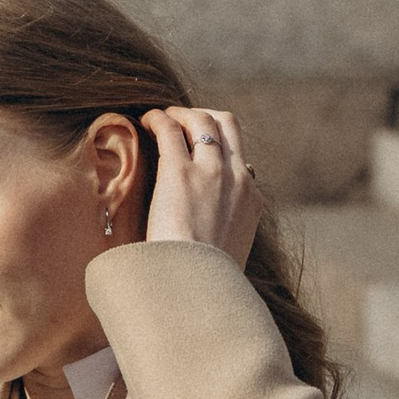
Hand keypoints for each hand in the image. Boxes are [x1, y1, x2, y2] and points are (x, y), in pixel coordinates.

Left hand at [141, 105, 260, 264]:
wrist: (196, 285)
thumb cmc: (207, 280)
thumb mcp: (230, 257)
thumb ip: (227, 237)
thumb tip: (218, 238)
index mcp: (252, 201)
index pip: (241, 160)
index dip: (220, 148)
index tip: (201, 149)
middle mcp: (237, 179)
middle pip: (228, 125)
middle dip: (205, 117)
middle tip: (183, 122)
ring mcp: (211, 172)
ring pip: (203, 120)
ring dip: (182, 113)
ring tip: (163, 117)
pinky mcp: (179, 172)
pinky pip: (171, 130)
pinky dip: (159, 119)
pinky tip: (146, 120)